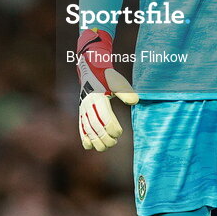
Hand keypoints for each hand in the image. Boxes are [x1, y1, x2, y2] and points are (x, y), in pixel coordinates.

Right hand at [76, 29, 138, 150]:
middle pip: (96, 127)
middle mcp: (89, 104)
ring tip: (105, 147)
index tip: (120, 133)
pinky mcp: (81, 112)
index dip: (112, 128)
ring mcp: (83, 109)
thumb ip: (125, 92)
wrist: (90, 68)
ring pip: (88, 129)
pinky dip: (84, 137)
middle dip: (105, 138)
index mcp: (98, 97)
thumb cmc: (107, 76)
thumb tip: (135, 101)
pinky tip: (89, 146)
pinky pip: (81, 126)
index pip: (105, 118)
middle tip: (114, 142)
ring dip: (96, 140)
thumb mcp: (117, 81)